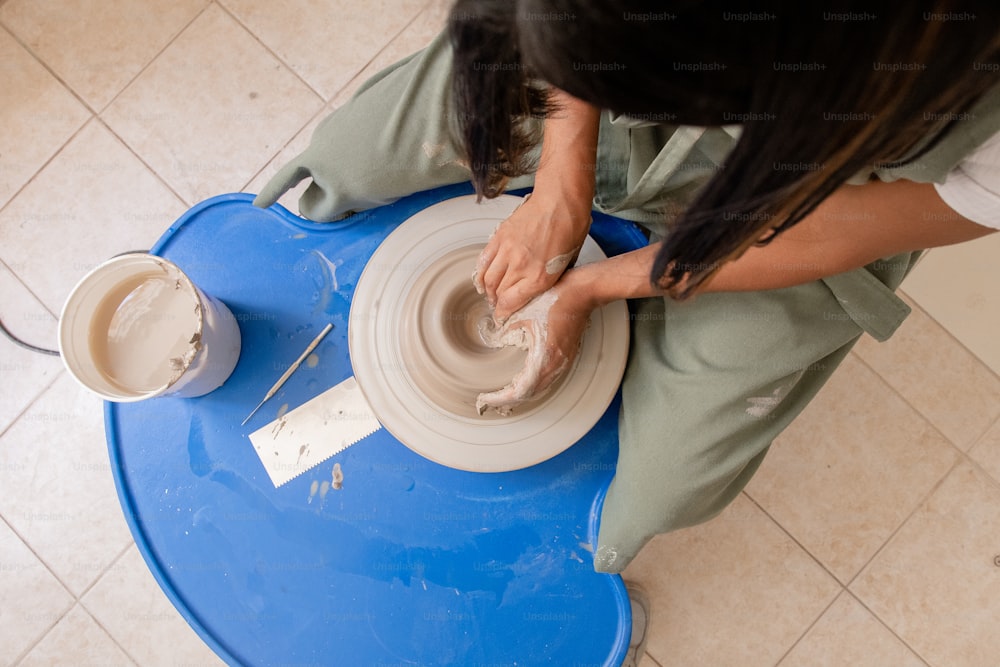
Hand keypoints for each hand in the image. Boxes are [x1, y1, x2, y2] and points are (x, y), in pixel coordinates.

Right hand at [474, 191, 591, 322]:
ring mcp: (508, 251)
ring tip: (491, 295)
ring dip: (488, 291)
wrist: (561, 201)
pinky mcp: (500, 237)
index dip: (503, 313)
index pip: (510, 303)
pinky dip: (481, 273)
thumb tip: (537, 290)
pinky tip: (483, 280)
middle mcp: (520, 267)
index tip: (502, 317)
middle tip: (498, 307)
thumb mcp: (567, 264)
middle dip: (496, 304)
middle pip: (498, 293)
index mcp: (539, 278)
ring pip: (488, 279)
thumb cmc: (571, 230)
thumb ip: (549, 280)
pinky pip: (484, 260)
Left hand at [475, 276, 594, 415]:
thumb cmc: (555, 299)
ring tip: (500, 396)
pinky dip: (529, 386)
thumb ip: (503, 331)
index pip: (520, 392)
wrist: (582, 292)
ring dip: (518, 395)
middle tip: (487, 401)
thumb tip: (491, 338)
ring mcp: (563, 364)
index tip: (483, 399)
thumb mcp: (521, 314)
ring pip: (538, 390)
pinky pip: (544, 380)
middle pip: (529, 396)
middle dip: (506, 401)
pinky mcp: (565, 358)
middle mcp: (555, 367)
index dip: (500, 399)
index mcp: (545, 359)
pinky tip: (518, 381)